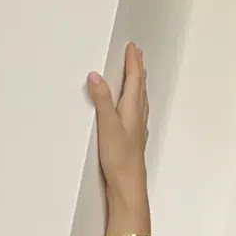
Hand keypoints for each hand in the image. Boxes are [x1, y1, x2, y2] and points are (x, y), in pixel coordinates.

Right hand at [85, 41, 149, 214]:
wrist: (128, 188)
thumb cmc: (121, 161)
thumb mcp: (107, 126)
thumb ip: (101, 100)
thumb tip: (96, 77)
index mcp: (133, 110)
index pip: (135, 79)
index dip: (133, 62)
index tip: (132, 47)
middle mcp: (137, 118)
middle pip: (140, 87)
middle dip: (138, 69)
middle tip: (137, 55)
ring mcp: (136, 129)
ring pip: (139, 100)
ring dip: (138, 85)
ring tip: (136, 75)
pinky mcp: (132, 140)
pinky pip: (135, 113)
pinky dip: (134, 102)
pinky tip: (131, 109)